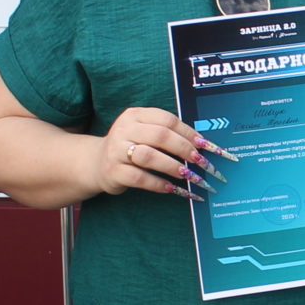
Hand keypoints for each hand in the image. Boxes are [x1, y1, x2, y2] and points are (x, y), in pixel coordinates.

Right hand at [92, 105, 218, 199]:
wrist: (97, 163)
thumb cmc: (131, 147)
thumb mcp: (145, 133)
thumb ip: (168, 135)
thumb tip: (202, 145)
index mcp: (135, 115)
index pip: (167, 120)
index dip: (189, 133)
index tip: (206, 146)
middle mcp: (124, 129)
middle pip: (160, 136)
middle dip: (184, 149)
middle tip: (201, 162)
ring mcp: (116, 150)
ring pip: (149, 156)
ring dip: (173, 166)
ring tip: (188, 175)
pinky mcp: (113, 171)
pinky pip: (140, 178)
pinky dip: (159, 184)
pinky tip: (172, 188)